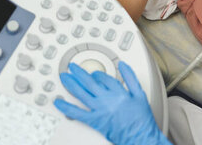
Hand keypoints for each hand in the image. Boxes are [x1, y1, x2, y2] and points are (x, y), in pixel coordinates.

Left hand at [55, 61, 170, 144]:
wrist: (140, 137)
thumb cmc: (141, 119)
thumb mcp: (140, 94)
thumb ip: (131, 77)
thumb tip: (123, 65)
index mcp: (119, 92)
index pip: (104, 78)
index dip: (96, 74)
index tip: (93, 73)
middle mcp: (108, 100)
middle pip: (90, 82)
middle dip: (79, 73)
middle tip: (72, 67)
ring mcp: (100, 110)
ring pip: (82, 94)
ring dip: (71, 84)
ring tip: (65, 77)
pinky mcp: (95, 121)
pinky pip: (78, 114)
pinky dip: (67, 108)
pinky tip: (59, 103)